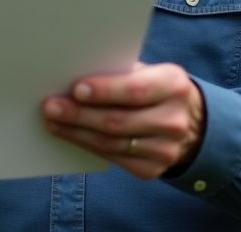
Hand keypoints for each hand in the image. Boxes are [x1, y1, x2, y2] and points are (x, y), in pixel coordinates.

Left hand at [41, 63, 203, 179]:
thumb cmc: (154, 88)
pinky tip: (69, 135)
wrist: (189, 123)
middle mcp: (174, 120)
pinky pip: (113, 158)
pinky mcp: (152, 170)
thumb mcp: (148, 72)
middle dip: (80, 114)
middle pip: (118, 121)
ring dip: (76, 132)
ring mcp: (165, 149)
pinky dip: (87, 145)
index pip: (135, 90)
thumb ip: (120, 73)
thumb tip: (73, 77)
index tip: (75, 89)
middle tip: (51, 107)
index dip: (104, 91)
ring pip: (111, 143)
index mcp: (174, 85)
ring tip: (52, 121)